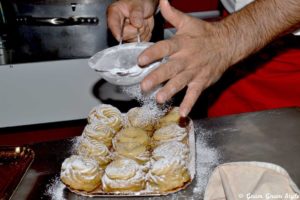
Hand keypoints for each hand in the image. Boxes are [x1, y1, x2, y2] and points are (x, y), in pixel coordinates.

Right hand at [107, 0, 157, 41]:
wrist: (146, 6)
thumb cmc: (139, 2)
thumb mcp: (138, 4)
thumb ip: (137, 13)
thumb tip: (136, 24)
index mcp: (114, 13)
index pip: (113, 24)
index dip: (116, 31)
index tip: (119, 37)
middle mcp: (118, 25)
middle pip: (125, 35)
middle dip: (137, 29)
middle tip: (142, 20)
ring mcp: (125, 34)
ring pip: (134, 40)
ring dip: (143, 32)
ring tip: (143, 22)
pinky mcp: (132, 39)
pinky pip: (140, 42)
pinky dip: (146, 35)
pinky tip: (145, 27)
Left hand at [139, 0, 233, 116]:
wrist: (226, 44)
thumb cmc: (204, 33)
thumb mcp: (187, 22)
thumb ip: (171, 14)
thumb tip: (161, 0)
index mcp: (181, 43)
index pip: (164, 48)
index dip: (152, 54)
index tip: (140, 60)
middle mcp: (186, 58)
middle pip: (170, 69)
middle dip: (157, 78)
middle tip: (144, 86)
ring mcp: (194, 72)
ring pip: (180, 83)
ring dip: (170, 91)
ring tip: (159, 99)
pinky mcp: (202, 81)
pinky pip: (195, 94)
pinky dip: (189, 104)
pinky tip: (182, 114)